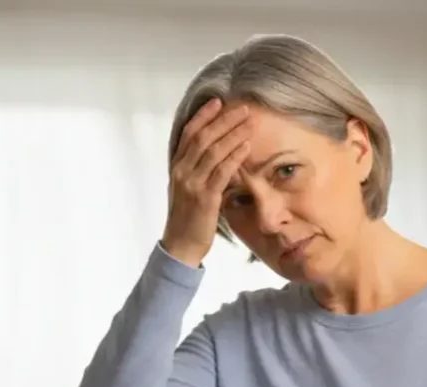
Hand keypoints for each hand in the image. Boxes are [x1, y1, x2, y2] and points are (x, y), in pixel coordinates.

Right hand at [161, 98, 251, 267]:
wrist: (181, 245)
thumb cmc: (187, 218)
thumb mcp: (186, 189)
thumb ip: (196, 170)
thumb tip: (213, 152)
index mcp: (177, 167)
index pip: (189, 133)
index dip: (204, 116)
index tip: (218, 101)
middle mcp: (182, 172)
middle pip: (203, 137)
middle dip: (224, 120)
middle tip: (243, 109)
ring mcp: (192, 184)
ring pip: (213, 151)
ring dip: (233, 134)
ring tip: (249, 123)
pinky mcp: (205, 198)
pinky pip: (221, 172)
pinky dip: (234, 157)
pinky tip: (246, 147)